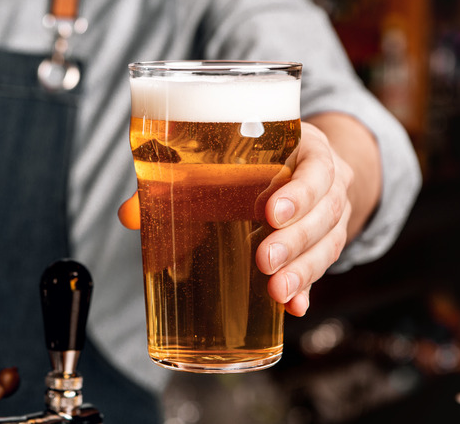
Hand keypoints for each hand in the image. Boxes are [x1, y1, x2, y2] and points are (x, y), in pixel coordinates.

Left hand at [119, 117, 372, 316]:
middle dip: (295, 239)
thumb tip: (129, 215)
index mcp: (305, 151)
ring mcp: (330, 215)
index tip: (272, 211)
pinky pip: (324, 267)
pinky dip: (308, 289)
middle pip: (325, 212)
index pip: (316, 167)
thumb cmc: (253, 159)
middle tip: (264, 259)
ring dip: (303, 270)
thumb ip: (176, 181)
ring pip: (329, 243)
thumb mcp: (226, 156)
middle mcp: (326, 183)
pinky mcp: (325, 243)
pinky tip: (294, 307)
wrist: (301, 165)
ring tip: (276, 291)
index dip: (300, 190)